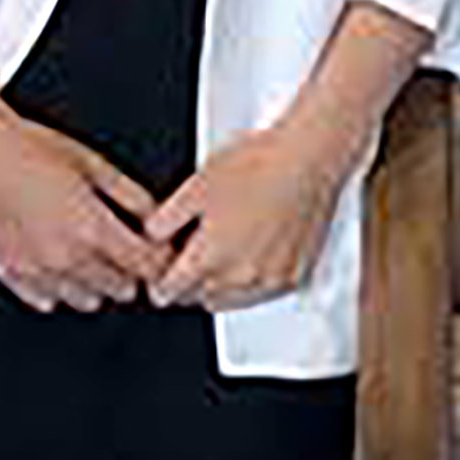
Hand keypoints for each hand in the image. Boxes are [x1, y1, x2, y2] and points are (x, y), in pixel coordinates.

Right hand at [0, 113, 169, 313]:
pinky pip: (49, 300)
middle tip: (124, 245)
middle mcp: (65, 258)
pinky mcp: (11, 275)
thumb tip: (157, 220)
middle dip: (130, 269)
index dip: (159, 259)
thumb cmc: (32, 149)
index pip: (147, 266)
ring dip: (97, 282)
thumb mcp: (95, 164)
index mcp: (92, 229)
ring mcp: (36, 272)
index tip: (158, 252)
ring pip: (88, 300)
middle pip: (123, 289)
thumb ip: (132, 197)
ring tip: (89, 250)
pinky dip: (60, 286)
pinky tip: (58, 257)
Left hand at [144, 114, 355, 312]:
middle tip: (196, 253)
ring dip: (221, 287)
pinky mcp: (294, 277)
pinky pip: (263, 293)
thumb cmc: (258, 165)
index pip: (170, 292)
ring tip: (226, 250)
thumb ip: (167, 218)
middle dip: (191, 283)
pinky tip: (254, 252)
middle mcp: (239, 277)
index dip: (161, 282)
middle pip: (200, 299)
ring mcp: (270, 280)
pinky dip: (253, 282)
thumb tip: (151, 237)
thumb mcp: (198, 184)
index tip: (164, 273)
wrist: (308, 158)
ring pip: (232, 301)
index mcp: (209, 256)